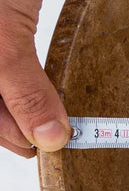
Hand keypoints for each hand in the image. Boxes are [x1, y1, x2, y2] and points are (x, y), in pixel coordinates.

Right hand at [0, 0, 70, 157]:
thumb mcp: (5, 41)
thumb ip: (25, 92)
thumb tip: (48, 137)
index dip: (15, 138)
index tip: (52, 149)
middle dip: (20, 120)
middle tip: (60, 133)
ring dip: (21, 98)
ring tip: (53, 113)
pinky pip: (2, 57)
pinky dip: (19, 71)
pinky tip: (37, 77)